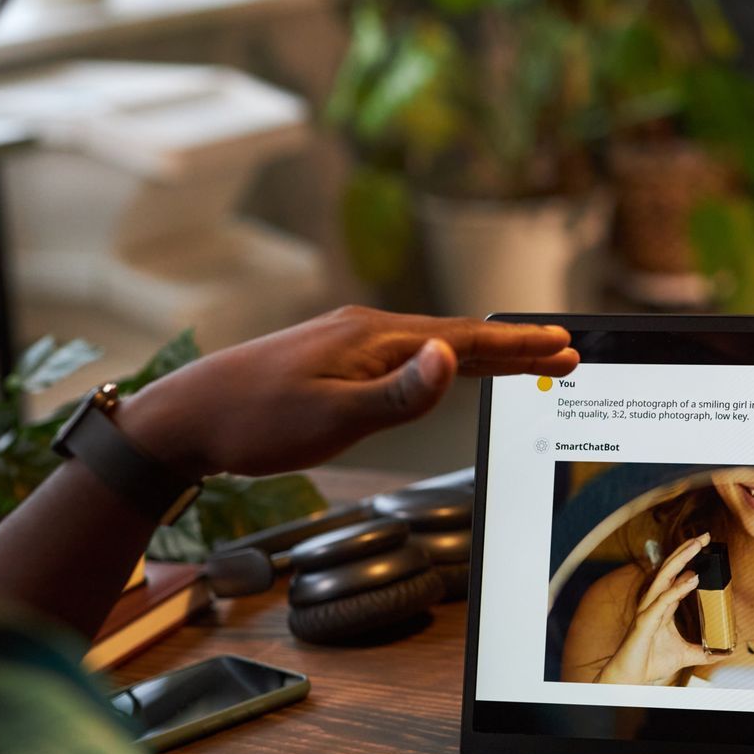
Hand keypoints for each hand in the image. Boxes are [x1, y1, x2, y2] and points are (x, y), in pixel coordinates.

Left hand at [115, 306, 577, 480]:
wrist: (187, 417)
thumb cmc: (255, 423)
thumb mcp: (332, 418)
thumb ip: (397, 393)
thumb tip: (450, 356)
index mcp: (375, 339)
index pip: (465, 340)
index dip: (519, 346)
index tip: (565, 345)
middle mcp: (368, 330)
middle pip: (458, 337)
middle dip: (516, 346)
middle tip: (567, 350)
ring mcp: (350, 342)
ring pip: (435, 345)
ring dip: (485, 353)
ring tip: (527, 357)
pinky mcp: (336, 358)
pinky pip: (409, 355)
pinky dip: (445, 360)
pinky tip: (448, 366)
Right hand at [596, 534, 733, 685]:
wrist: (631, 677)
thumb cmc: (651, 661)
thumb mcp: (686, 655)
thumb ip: (704, 652)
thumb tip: (725, 652)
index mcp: (663, 606)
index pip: (676, 576)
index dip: (689, 560)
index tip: (705, 547)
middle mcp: (654, 603)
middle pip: (670, 569)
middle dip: (686, 551)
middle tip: (703, 536)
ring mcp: (649, 610)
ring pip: (664, 578)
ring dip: (680, 560)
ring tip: (696, 546)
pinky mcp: (645, 622)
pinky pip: (663, 601)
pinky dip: (677, 589)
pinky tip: (691, 579)